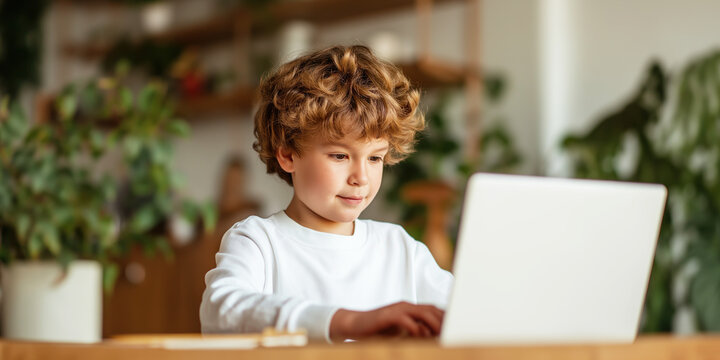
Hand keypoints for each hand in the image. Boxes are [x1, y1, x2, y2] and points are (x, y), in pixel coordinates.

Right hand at [329, 301, 443, 340]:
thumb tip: (429, 336)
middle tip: (454, 330)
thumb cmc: (378, 329)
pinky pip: (404, 319)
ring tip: (442, 333)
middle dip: (443, 320)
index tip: (457, 326)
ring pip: (420, 313)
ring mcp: (396, 309)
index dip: (445, 317)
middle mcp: (405, 306)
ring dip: (433, 323)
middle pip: (430, 309)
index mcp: (409, 309)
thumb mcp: (399, 331)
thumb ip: (414, 331)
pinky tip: (420, 334)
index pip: (432, 310)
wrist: (355, 325)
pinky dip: (414, 327)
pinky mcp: (387, 316)